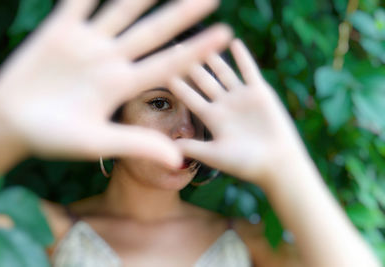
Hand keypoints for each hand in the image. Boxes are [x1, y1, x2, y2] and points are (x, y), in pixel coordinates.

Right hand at [0, 0, 230, 168]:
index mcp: (121, 86)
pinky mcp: (59, 31)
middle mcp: (110, 61)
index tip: (225, 36)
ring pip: (123, 11)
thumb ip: (136, 144)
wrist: (12, 125)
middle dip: (182, 14)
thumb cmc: (52, 139)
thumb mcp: (96, 142)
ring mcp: (87, 44)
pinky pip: (79, 2)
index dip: (196, 50)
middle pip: (153, 32)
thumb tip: (178, 159)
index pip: (167, 64)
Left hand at [170, 39, 307, 186]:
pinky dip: (243, 57)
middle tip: (175, 47)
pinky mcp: (260, 93)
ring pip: (224, 72)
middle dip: (190, 65)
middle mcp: (224, 105)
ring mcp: (242, 98)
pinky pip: (249, 71)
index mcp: (212, 119)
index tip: (160, 70)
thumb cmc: (245, 163)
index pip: (190, 97)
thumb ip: (192, 148)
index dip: (177, 84)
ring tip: (200, 41)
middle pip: (203, 81)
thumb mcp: (214, 155)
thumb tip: (166, 147)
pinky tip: (234, 42)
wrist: (276, 164)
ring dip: (213, 57)